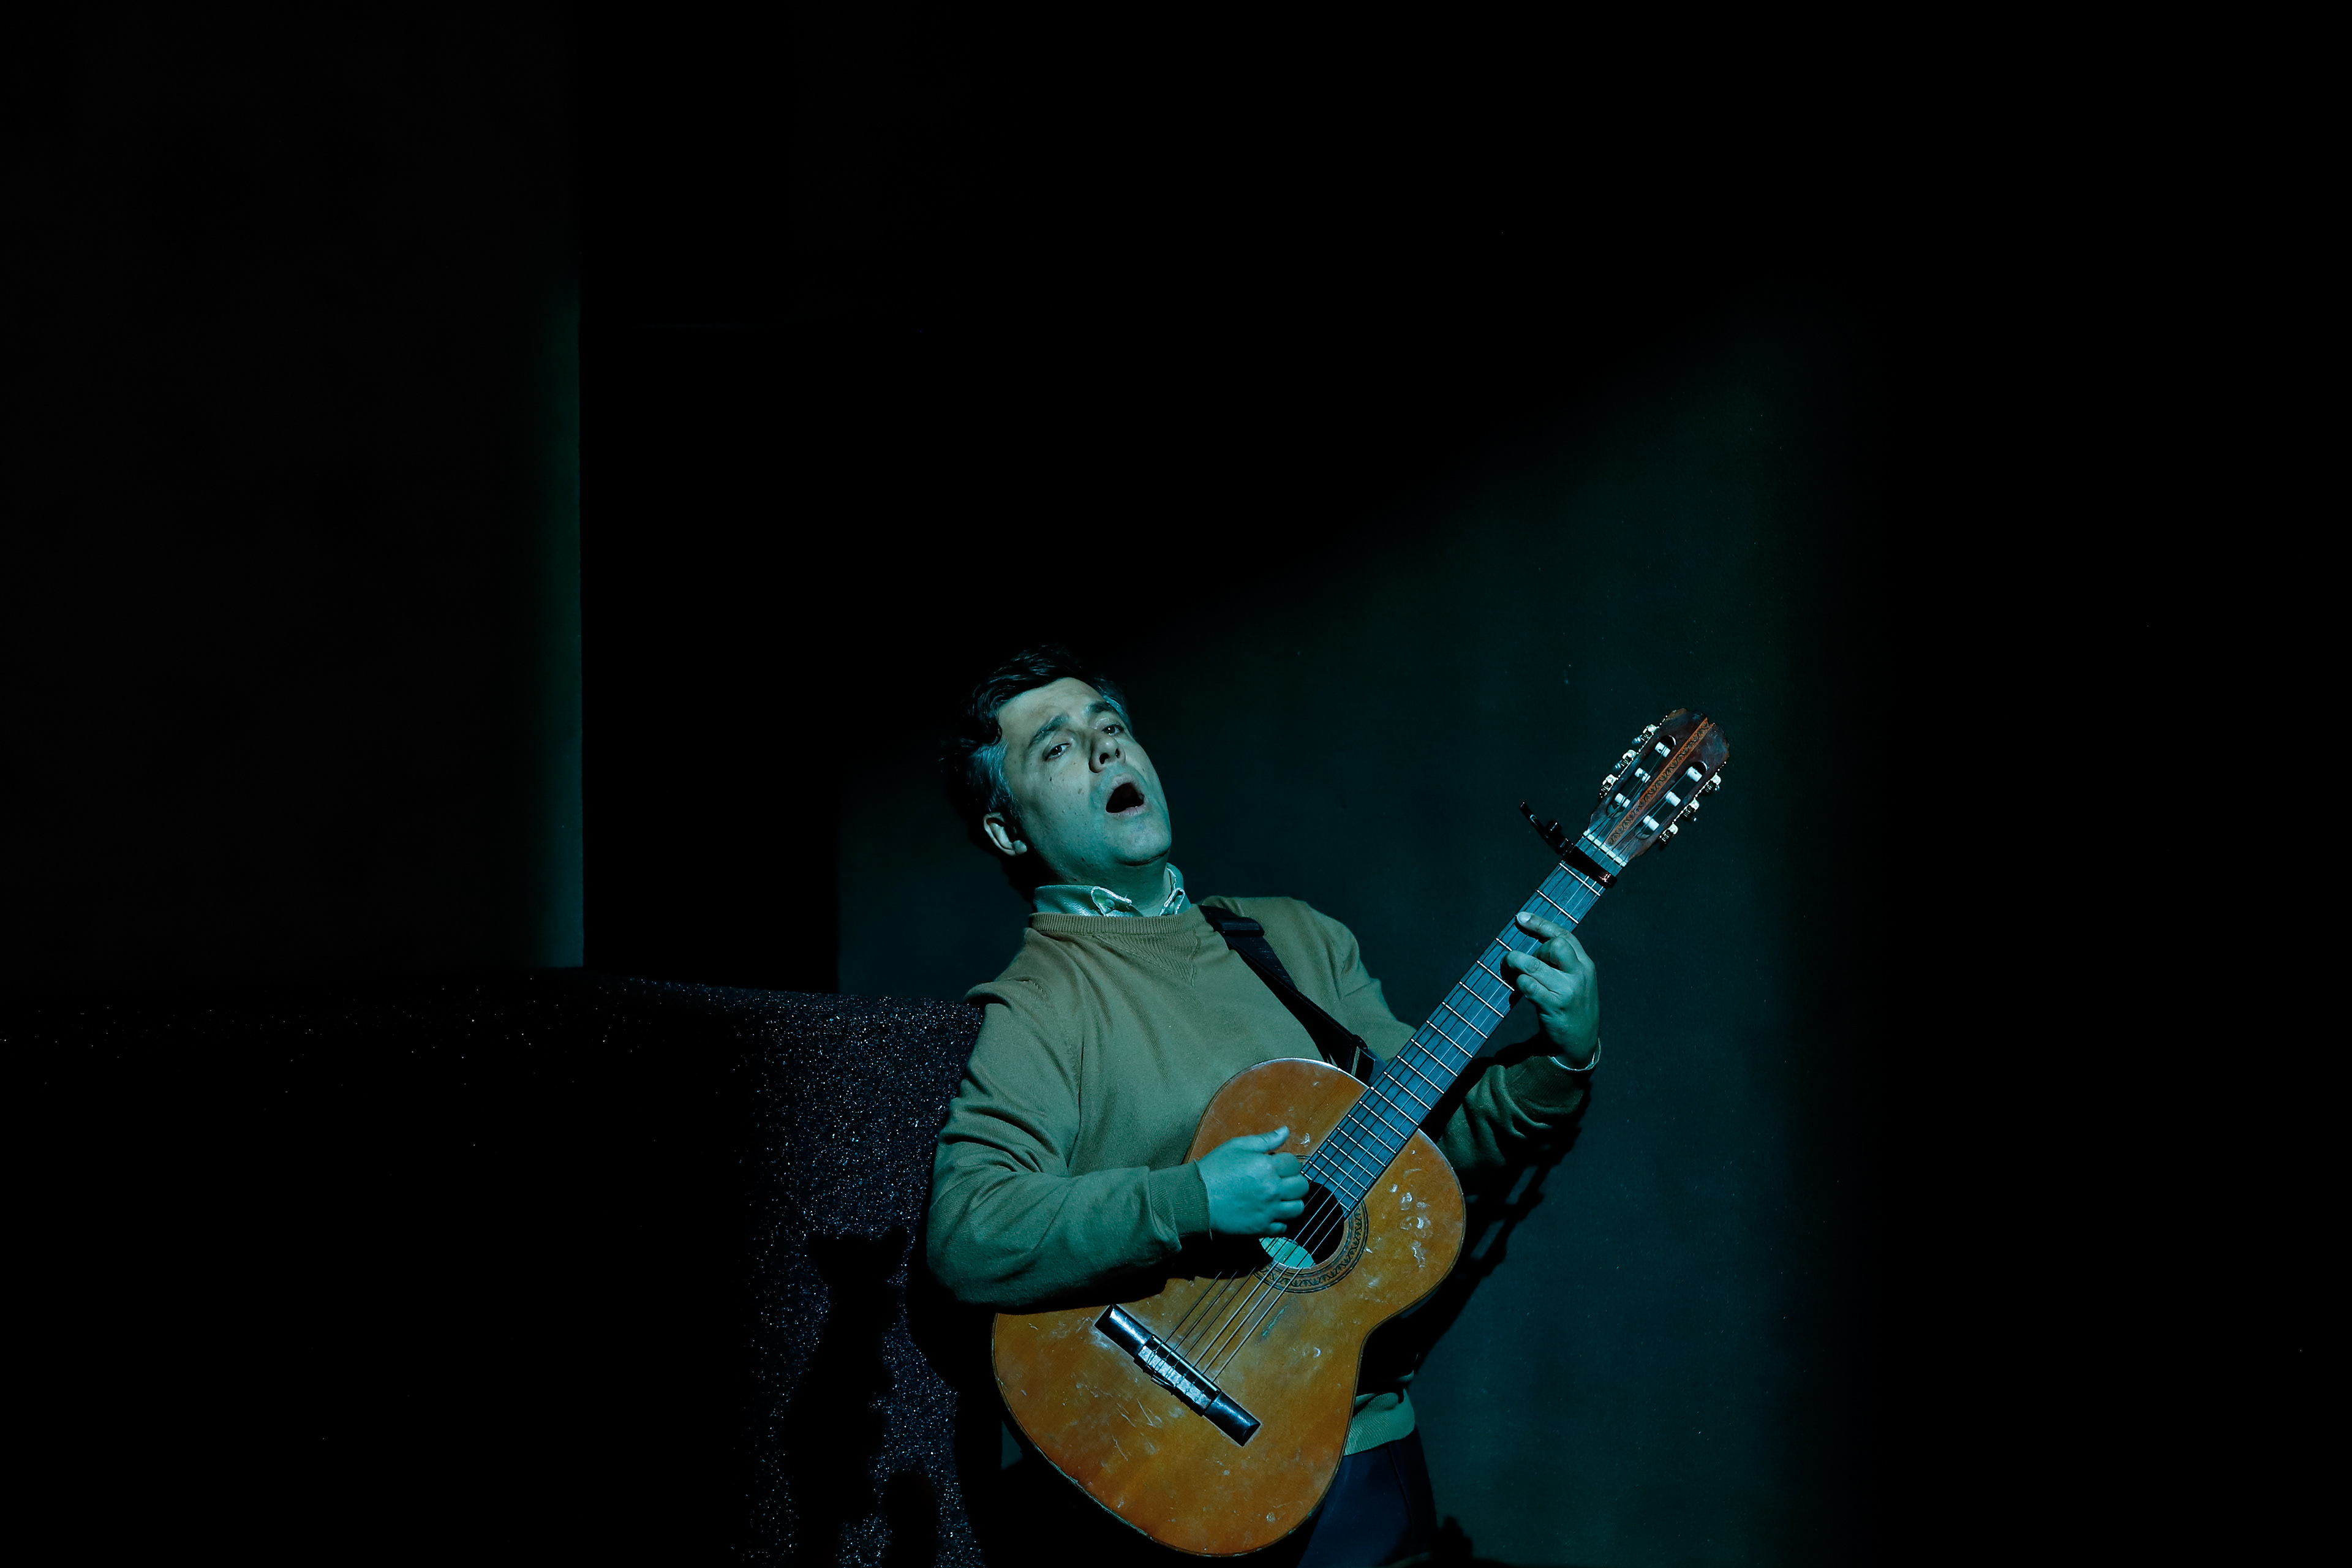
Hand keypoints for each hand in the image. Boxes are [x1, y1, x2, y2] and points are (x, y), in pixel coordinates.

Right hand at [1198, 1127, 1308, 1236]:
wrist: (1195, 1198)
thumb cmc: (1214, 1170)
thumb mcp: (1237, 1146)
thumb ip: (1265, 1140)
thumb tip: (1285, 1131)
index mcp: (1268, 1167)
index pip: (1295, 1164)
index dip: (1288, 1163)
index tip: (1278, 1165)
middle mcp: (1273, 1189)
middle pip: (1302, 1186)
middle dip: (1294, 1181)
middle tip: (1281, 1181)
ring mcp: (1269, 1211)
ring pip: (1298, 1208)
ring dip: (1292, 1202)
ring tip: (1280, 1198)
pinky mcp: (1262, 1229)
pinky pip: (1284, 1227)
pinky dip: (1280, 1221)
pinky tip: (1270, 1213)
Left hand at [1504, 912, 1599, 1067]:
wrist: (1580, 1042)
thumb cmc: (1571, 1005)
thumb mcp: (1576, 980)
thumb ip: (1562, 962)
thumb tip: (1528, 942)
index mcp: (1585, 964)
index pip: (1565, 935)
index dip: (1541, 924)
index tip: (1520, 917)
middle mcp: (1580, 974)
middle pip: (1555, 946)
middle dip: (1534, 949)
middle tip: (1525, 962)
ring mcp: (1568, 991)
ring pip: (1536, 966)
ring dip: (1517, 963)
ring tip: (1509, 966)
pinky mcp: (1555, 1007)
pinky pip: (1530, 987)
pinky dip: (1519, 982)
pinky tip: (1518, 985)